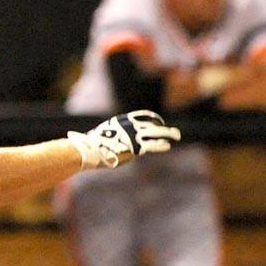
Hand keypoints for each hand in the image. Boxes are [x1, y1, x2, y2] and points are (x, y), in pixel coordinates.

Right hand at [67, 110, 181, 169]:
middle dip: (164, 127)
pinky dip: (161, 145)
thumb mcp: (104, 133)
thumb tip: (116, 140)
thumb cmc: (93, 145)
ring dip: (168, 134)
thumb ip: (115, 134)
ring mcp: (134, 135)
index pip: (143, 115)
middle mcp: (131, 125)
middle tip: (174, 132)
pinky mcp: (136, 146)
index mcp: (123, 120)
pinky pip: (153, 145)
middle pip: (153, 124)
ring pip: (156, 132)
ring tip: (176, 136)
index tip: (159, 122)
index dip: (153, 119)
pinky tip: (167, 146)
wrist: (89, 149)